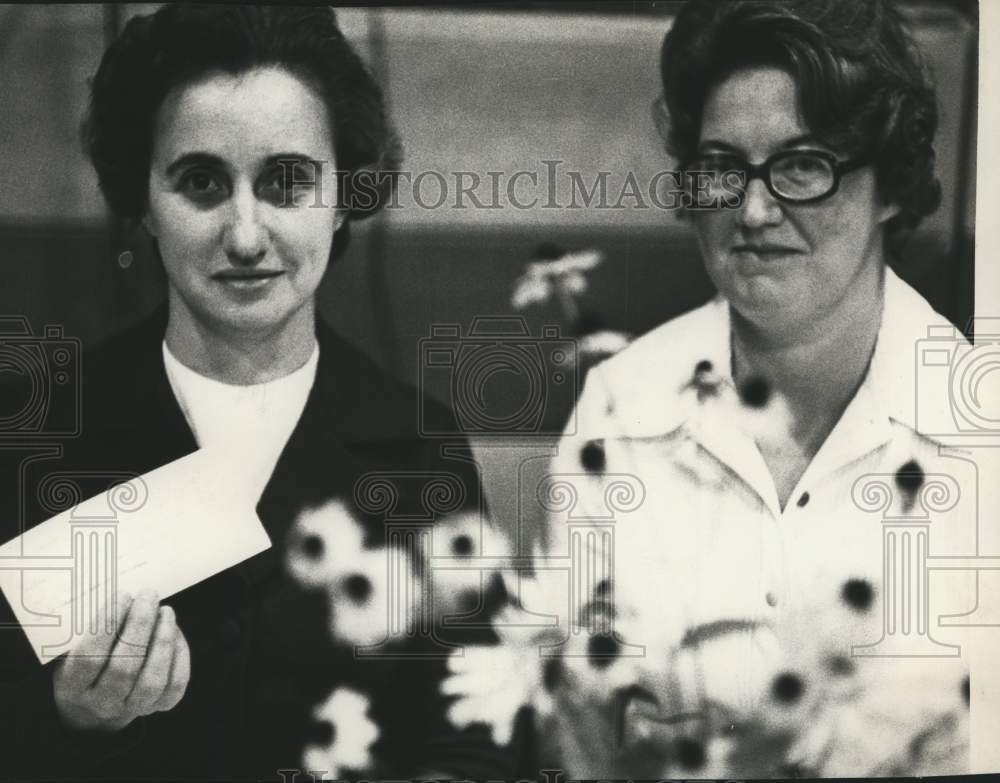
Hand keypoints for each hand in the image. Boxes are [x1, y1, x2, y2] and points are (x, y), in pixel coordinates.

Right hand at [53, 589, 190, 732]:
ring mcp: (131, 708)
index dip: (108, 625)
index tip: (122, 595)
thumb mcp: (71, 651)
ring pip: (153, 679)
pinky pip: (175, 685)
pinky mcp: (157, 708)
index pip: (90, 658)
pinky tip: (175, 632)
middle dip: (140, 625)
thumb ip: (88, 630)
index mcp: (72, 688)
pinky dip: (179, 655)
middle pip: (124, 667)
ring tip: (166, 611)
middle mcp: (101, 703)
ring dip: (163, 640)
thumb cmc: (84, 665)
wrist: (94, 708)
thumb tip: (121, 595)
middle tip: (148, 595)